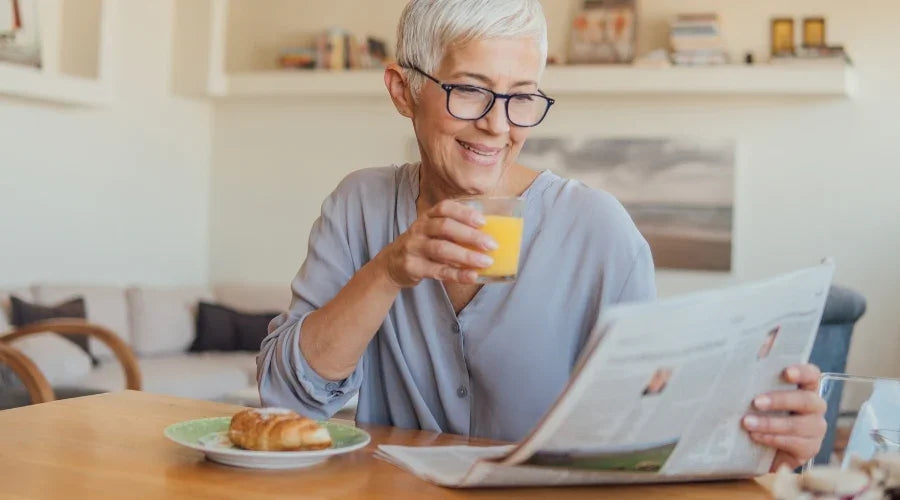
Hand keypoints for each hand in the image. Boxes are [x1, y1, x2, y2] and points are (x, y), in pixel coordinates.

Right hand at [378, 199, 496, 286]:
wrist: (391, 264)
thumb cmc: (421, 246)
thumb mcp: (432, 232)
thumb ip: (454, 231)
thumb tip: (488, 236)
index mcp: (427, 217)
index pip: (444, 208)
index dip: (464, 213)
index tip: (483, 221)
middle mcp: (419, 229)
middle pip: (445, 227)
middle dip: (470, 235)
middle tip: (491, 244)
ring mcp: (414, 247)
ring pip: (441, 249)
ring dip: (466, 255)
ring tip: (486, 262)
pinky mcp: (412, 267)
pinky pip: (437, 270)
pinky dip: (457, 274)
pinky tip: (472, 276)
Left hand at [742, 364, 826, 470]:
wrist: (756, 447)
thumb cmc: (757, 411)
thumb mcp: (755, 389)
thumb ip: (760, 367)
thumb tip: (762, 341)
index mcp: (804, 387)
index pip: (812, 375)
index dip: (802, 372)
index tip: (786, 372)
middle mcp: (814, 406)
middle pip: (805, 400)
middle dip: (780, 400)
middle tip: (756, 402)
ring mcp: (815, 428)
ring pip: (798, 425)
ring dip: (770, 423)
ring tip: (747, 422)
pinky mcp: (809, 448)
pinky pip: (795, 443)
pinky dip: (773, 439)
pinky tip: (756, 436)